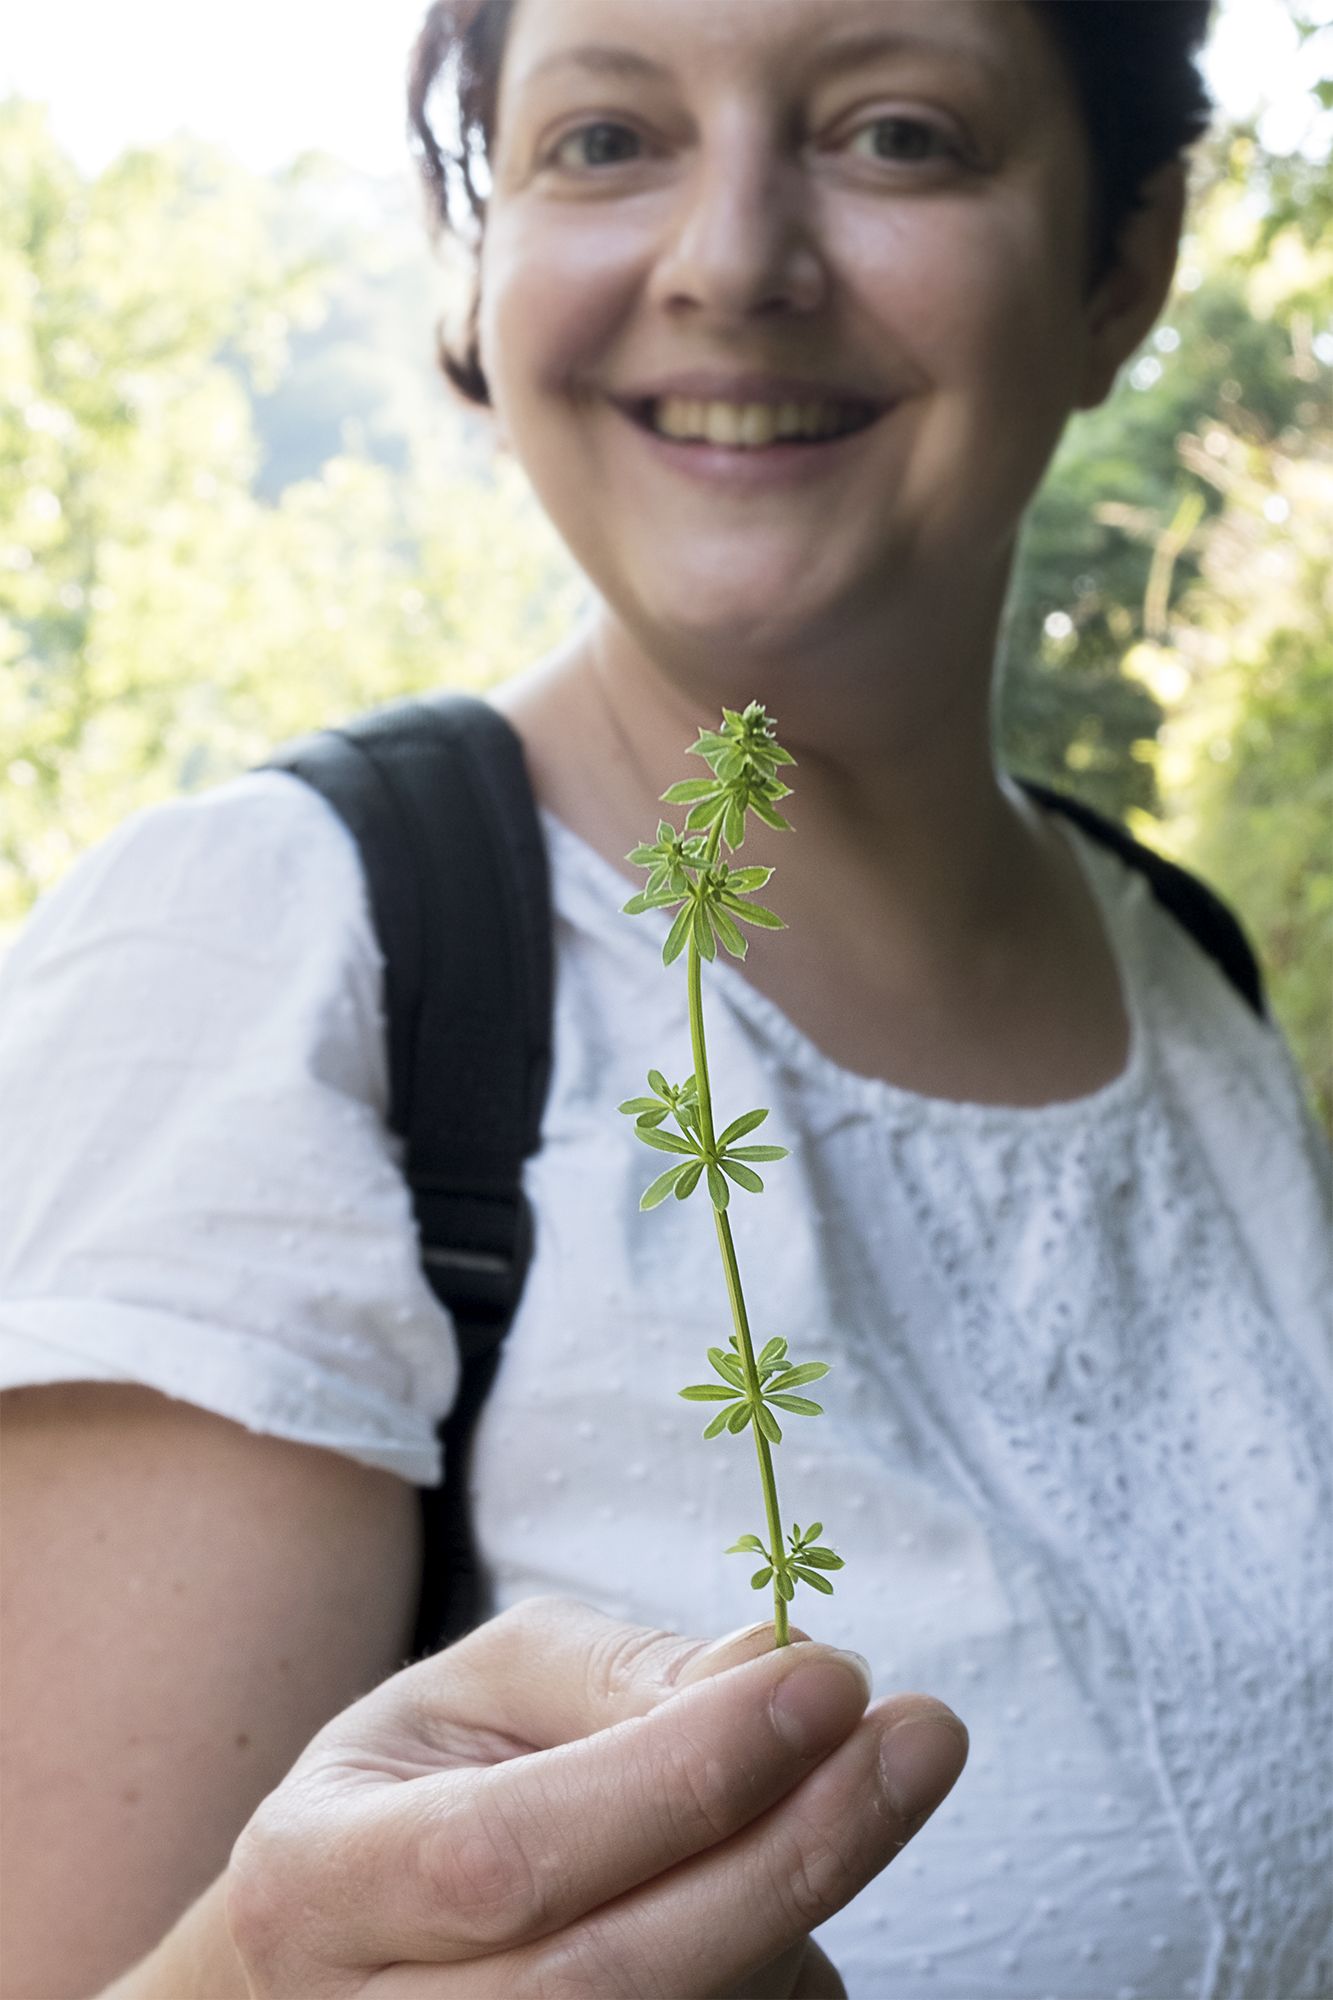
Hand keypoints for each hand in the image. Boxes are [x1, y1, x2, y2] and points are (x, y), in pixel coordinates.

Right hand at [225, 1596, 967, 1998]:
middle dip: (793, 1853)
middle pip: (609, 1980)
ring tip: (837, 1788)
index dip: (680, 1776)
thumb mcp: (485, 1687)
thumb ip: (620, 1677)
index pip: (507, 1851)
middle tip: (921, 1739)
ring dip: (796, 1909)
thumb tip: (774, 1668)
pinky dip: (781, 1975)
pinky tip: (777, 1891)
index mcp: (321, 1878)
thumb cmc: (426, 1784)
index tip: (828, 1681)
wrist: (354, 1945)